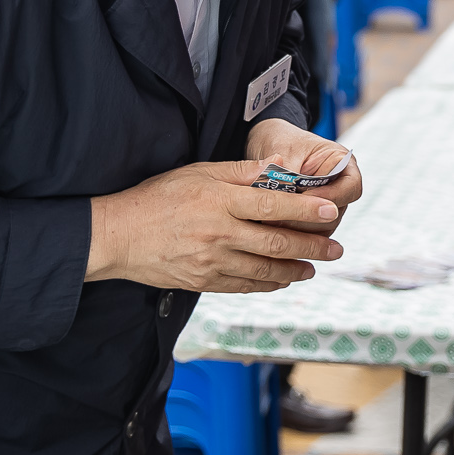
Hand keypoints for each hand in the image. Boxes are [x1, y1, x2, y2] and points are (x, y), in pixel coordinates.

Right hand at [85, 159, 344, 292]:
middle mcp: (220, 234)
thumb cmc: (157, 197)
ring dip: (294, 270)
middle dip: (312, 247)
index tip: (330, 212)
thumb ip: (240, 172)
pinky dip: (267, 284)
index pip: (273, 205)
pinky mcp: (203, 281)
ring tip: (314, 268)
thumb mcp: (198, 172)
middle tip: (336, 249)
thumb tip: (277, 169)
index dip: (306, 210)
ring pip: (264, 270)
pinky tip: (281, 281)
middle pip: (276, 242)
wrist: (117, 236)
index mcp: (221, 201)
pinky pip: (243, 286)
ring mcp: (212, 262)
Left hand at [246, 116, 363, 235]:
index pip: (352, 187)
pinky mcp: (310, 220)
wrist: (267, 146)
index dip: (330, 197)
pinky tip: (268, 230)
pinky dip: (289, 235)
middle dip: (306, 216)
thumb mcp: (284, 150)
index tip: (304, 198)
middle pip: (335, 213)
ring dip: (296, 229)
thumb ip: (288, 174)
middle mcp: (338, 187)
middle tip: (277, 216)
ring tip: (268, 222)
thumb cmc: (281, 141)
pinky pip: (306, 235)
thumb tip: (284, 198)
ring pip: (320, 229)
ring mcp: (325, 206)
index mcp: (341, 163)